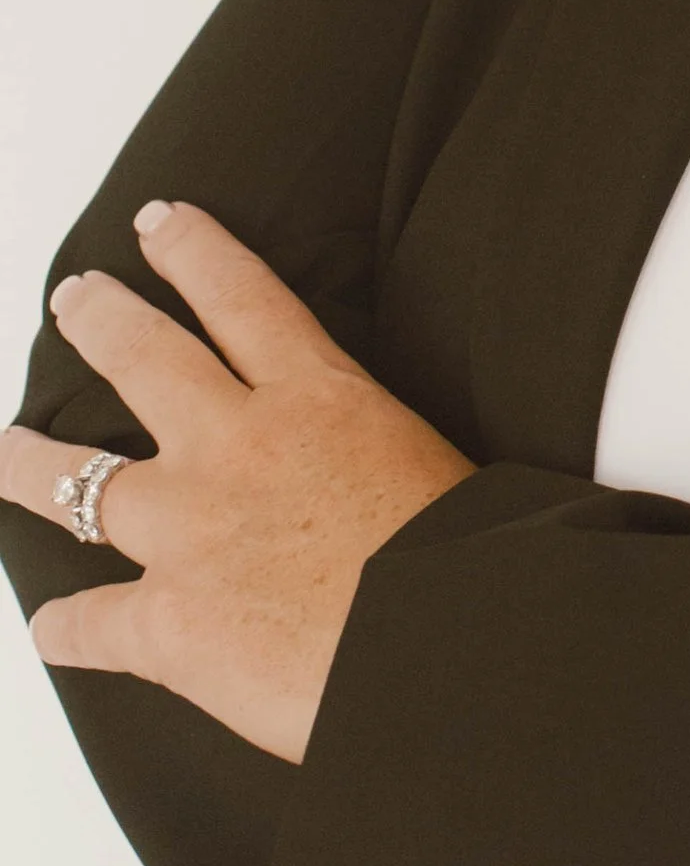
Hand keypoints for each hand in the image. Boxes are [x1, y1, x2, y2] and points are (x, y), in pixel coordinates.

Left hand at [0, 201, 472, 761]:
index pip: (242, 298)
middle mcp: (236, 446)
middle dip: (101, 319)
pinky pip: (86, 624)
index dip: (194, 251)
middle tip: (75, 297)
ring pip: (76, 481)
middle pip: (144, 358)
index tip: (160, 222)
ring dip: (27, 463)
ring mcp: (187, 532)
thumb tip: (380, 481)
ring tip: (4, 447)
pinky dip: (66, 629)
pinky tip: (55, 630)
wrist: (445, 643)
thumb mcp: (434, 464)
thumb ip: (379, 455)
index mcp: (318, 399)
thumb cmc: (467, 564)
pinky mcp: (163, 623)